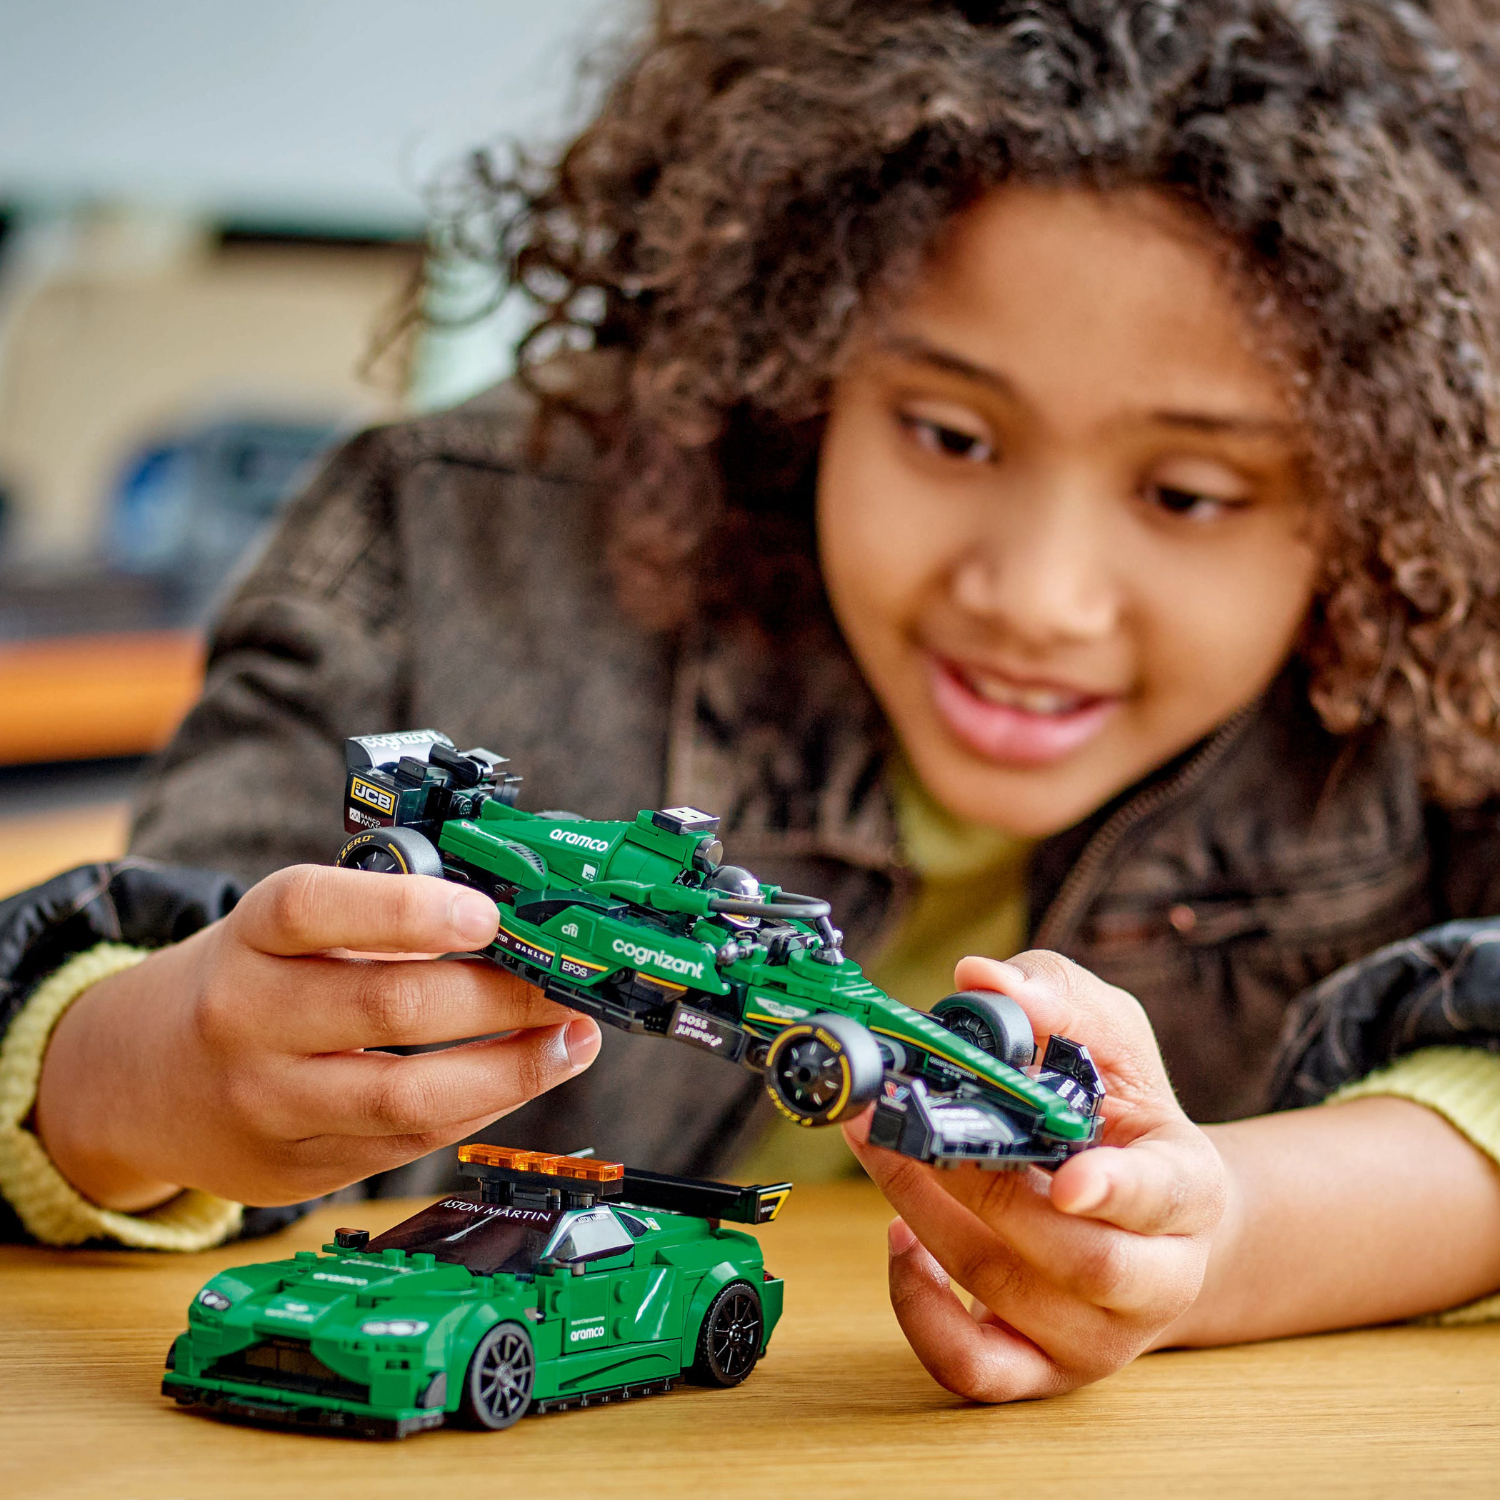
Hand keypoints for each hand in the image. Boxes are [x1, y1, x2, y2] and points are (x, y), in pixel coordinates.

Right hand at [34, 865, 600, 1210]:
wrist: (137, 1079)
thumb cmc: (250, 980)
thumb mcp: (285, 930)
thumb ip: (376, 919)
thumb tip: (510, 927)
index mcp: (250, 937)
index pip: (320, 910)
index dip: (409, 910)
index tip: (488, 915)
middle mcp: (248, 1019)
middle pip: (391, 1007)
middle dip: (502, 996)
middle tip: (566, 982)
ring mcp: (268, 1104)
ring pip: (409, 1096)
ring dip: (513, 1068)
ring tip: (571, 1041)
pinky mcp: (293, 1169)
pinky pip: (406, 1143)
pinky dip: (478, 1108)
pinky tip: (521, 1076)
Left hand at [844, 950, 1225, 1400]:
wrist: (1153, 1217)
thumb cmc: (1124, 1117)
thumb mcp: (1109, 1038)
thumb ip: (1055, 998)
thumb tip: (980, 977)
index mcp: (1189, 1190)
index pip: (1163, 1199)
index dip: (1117, 1193)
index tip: (1070, 1179)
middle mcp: (1155, 1277)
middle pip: (1072, 1256)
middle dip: (978, 1184)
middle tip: (909, 1118)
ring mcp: (1097, 1334)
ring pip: (1006, 1294)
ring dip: (925, 1213)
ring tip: (881, 1145)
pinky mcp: (1041, 1368)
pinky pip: (973, 1367)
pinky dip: (920, 1310)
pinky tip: (899, 1239)